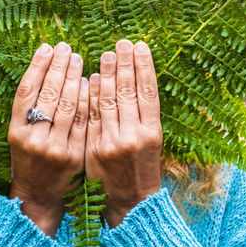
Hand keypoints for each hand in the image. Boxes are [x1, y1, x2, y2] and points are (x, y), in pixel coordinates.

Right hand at [8, 41, 88, 235]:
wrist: (38, 197)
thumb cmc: (28, 161)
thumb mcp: (19, 136)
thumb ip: (29, 110)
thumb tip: (46, 70)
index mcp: (15, 131)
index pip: (26, 91)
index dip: (37, 66)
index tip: (46, 47)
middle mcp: (32, 138)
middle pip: (46, 94)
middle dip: (57, 67)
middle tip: (66, 48)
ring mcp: (54, 147)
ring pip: (65, 105)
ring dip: (73, 78)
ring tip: (77, 59)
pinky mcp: (74, 155)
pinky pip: (81, 121)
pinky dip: (85, 100)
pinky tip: (89, 83)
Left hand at [86, 39, 163, 226]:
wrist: (131, 204)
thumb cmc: (142, 170)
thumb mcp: (151, 143)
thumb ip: (142, 116)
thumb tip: (133, 82)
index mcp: (153, 132)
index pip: (148, 92)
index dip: (144, 67)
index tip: (140, 46)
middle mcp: (134, 135)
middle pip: (129, 92)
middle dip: (124, 65)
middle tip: (121, 43)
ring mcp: (113, 142)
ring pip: (109, 101)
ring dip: (108, 75)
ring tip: (106, 54)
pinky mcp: (95, 148)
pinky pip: (92, 116)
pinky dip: (92, 96)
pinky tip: (93, 79)